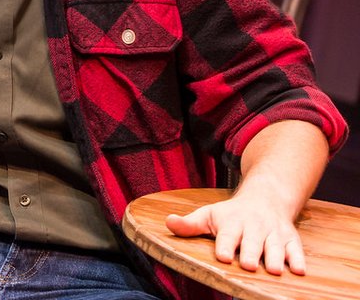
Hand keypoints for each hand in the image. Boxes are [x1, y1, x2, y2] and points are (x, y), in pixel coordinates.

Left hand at [166, 192, 306, 274]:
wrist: (265, 197)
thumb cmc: (231, 213)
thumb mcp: (208, 215)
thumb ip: (189, 224)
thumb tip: (168, 222)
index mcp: (232, 222)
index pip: (227, 236)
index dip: (225, 246)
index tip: (224, 257)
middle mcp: (253, 226)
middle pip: (252, 242)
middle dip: (251, 253)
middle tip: (248, 265)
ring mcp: (273, 233)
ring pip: (275, 246)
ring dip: (275, 257)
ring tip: (273, 270)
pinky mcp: (290, 238)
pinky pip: (296, 249)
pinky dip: (299, 259)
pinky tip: (299, 270)